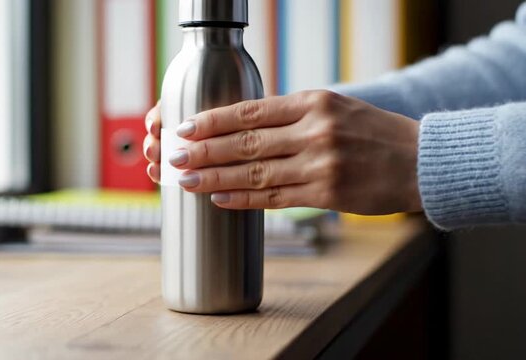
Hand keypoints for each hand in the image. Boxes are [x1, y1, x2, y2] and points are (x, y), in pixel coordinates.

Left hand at [143, 91, 421, 214]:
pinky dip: (244, 199)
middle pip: (245, 143)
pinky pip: (275, 198)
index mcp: (312, 102)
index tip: (185, 128)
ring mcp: (319, 164)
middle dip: (204, 151)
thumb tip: (242, 127)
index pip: (250, 112)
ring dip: (216, 178)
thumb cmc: (372, 132)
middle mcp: (313, 131)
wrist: (419, 160)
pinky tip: (220, 199)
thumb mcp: (333, 107)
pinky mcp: (326, 194)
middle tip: (174, 157)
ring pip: (255, 173)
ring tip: (187, 181)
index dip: (212, 121)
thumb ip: (291, 115)